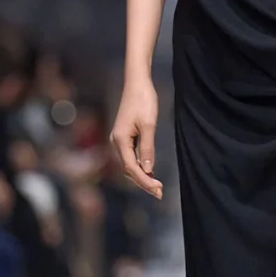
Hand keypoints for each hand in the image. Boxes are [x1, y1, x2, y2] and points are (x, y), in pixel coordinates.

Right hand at [110, 81, 163, 199]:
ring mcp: (118, 139)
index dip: (145, 181)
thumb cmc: (144, 101)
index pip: (131, 168)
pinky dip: (139, 167)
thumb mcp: (149, 125)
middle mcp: (115, 142)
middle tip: (160, 193)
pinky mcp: (123, 136)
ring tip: (156, 186)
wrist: (137, 83)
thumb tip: (147, 170)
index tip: (158, 190)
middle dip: (143, 182)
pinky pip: (129, 157)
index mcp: (120, 140)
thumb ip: (147, 148)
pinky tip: (150, 172)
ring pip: (128, 164)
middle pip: (128, 169)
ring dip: (141, 176)